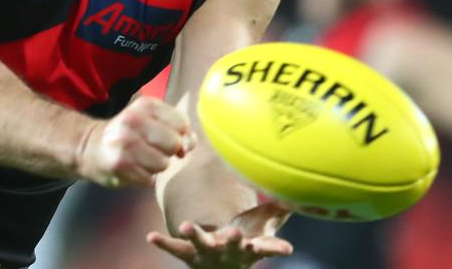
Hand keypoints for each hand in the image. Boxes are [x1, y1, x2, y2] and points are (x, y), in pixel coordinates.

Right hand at [76, 96, 194, 187]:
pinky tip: (132, 169)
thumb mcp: (152, 122)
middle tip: (153, 150)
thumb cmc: (130, 135)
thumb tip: (191, 144)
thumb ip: (177, 130)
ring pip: (163, 164)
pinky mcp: (118, 164)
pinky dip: (144, 178)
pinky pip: (149, 179)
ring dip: (156, 167)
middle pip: (173, 144)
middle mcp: (133, 119)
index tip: (168, 137)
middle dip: (168, 152)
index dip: (180, 136)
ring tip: (141, 160)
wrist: (90, 146)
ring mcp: (124, 142)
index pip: (181, 124)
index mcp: (145, 105)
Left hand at [146, 202, 292, 267]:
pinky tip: (150, 236)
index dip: (276, 248)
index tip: (286, 249)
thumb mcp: (264, 231)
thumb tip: (300, 195)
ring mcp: (208, 254)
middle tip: (232, 234)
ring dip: (195, 235)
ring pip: (202, 244)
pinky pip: (175, 248)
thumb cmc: (246, 244)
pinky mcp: (189, 254)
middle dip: (231, 241)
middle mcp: (229, 252)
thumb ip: (279, 213)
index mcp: (250, 248)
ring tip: (186, 224)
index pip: (267, 248)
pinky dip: (164, 242)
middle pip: (232, 246)